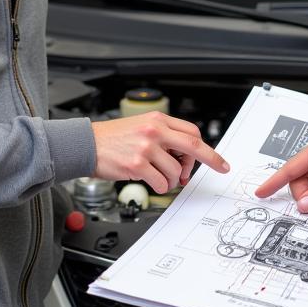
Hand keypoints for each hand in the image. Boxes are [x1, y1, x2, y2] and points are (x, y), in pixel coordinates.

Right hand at [92, 111, 228, 192]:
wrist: (87, 144)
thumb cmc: (113, 138)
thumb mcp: (142, 127)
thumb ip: (164, 136)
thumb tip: (185, 157)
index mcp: (158, 119)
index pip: (192, 132)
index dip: (206, 148)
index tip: (216, 158)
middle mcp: (154, 130)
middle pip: (193, 145)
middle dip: (211, 159)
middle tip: (220, 168)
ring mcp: (146, 147)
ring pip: (175, 169)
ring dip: (173, 180)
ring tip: (162, 178)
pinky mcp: (137, 164)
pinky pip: (161, 182)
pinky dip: (161, 187)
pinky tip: (152, 182)